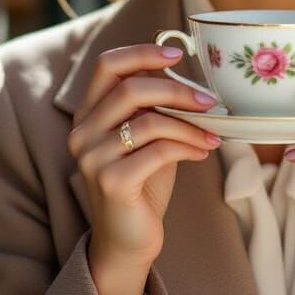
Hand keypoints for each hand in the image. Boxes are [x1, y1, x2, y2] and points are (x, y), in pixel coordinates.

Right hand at [67, 44, 221, 275]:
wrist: (127, 241)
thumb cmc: (142, 184)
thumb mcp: (146, 138)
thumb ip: (154, 109)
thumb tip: (191, 81)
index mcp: (88, 114)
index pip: (107, 65)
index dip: (142, 52)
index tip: (177, 53)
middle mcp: (82, 132)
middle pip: (131, 89)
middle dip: (177, 91)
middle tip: (210, 101)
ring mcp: (92, 158)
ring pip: (150, 121)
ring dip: (190, 125)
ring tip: (212, 134)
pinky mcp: (111, 182)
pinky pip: (159, 150)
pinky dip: (188, 146)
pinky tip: (203, 151)